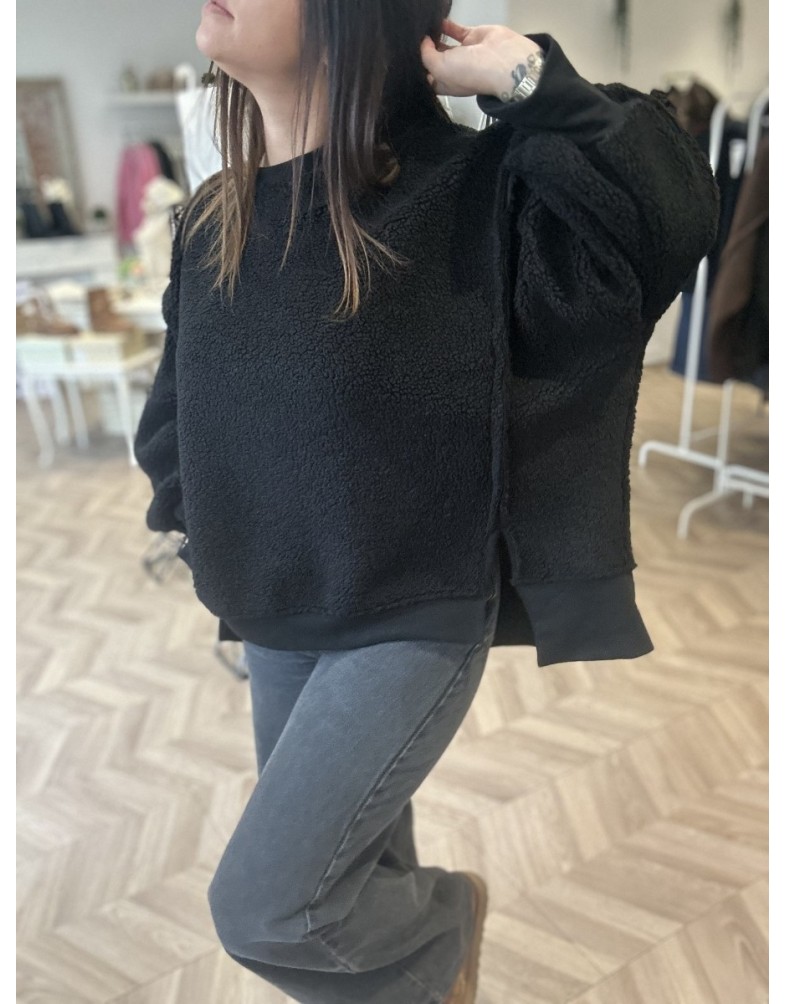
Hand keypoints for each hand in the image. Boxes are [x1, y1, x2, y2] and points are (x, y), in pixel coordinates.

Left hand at [420, 19, 542, 100]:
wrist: (504, 62)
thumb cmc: (470, 72)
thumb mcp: (440, 69)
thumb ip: (426, 55)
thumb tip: (423, 42)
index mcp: (445, 85)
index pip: (427, 77)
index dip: (417, 68)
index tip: (405, 57)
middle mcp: (453, 71)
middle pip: (433, 60)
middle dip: (423, 51)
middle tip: (409, 39)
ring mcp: (463, 54)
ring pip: (443, 43)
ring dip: (433, 36)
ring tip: (420, 28)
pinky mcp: (471, 37)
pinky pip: (455, 30)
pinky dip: (445, 25)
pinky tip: (434, 20)